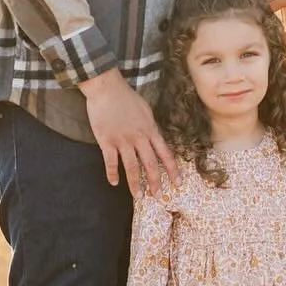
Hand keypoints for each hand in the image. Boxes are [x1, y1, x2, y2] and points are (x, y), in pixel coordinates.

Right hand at [80, 69, 179, 195]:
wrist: (107, 88)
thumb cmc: (126, 97)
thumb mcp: (146, 110)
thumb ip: (150, 127)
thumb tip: (154, 138)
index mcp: (150, 130)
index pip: (165, 154)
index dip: (172, 170)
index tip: (178, 182)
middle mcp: (139, 138)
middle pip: (150, 164)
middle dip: (155, 182)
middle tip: (159, 196)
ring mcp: (122, 140)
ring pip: (131, 167)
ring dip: (135, 183)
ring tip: (138, 196)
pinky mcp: (107, 141)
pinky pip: (111, 162)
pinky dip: (112, 174)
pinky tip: (114, 183)